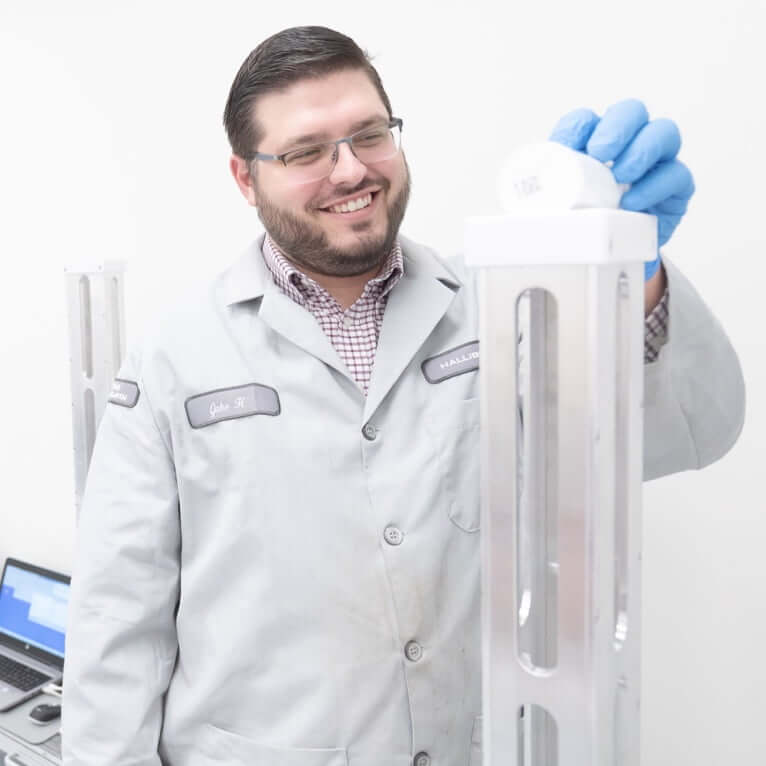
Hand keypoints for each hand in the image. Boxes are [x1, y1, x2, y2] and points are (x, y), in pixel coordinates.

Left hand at [549, 99, 694, 280]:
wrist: (612, 261)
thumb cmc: (584, 228)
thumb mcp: (558, 214)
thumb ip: (539, 206)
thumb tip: (510, 212)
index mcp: (593, 145)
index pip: (587, 120)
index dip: (579, 125)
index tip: (567, 144)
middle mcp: (628, 144)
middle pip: (632, 112)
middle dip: (617, 127)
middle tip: (601, 152)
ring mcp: (656, 162)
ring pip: (663, 133)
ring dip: (640, 151)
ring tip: (621, 176)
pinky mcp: (676, 187)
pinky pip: (676, 175)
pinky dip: (655, 186)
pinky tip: (634, 202)